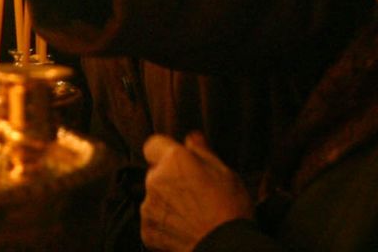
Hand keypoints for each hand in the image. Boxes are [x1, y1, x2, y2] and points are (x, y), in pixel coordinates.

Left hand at [141, 132, 254, 250]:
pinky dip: (164, 223)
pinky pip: (153, 220)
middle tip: (193, 191)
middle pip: (154, 172)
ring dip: (166, 201)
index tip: (179, 162)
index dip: (165, 151)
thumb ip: (203, 152)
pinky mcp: (147, 230)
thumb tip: (192, 137)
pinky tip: (185, 228)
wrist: (224, 248)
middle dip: (168, 178)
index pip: (153, 144)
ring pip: (153, 197)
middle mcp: (156, 180)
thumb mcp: (225, 173)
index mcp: (175, 160)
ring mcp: (149, 207)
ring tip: (191, 214)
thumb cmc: (230, 209)